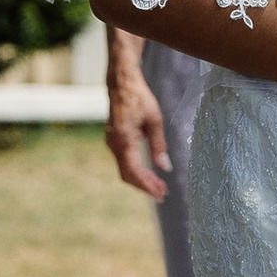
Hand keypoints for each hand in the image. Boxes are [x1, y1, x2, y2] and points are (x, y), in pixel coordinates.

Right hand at [103, 26, 169, 201]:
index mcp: (124, 140)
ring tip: (159, 186)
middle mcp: (114, 144)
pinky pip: (124, 161)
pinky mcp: (114, 140)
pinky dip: (136, 170)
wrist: (121, 82)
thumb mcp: (154, 120)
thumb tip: (165, 168)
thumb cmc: (139, 98)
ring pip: (125, 169)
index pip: (134, 171)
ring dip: (141, 179)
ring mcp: (112, 143)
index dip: (147, 185)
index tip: (161, 193)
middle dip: (144, 186)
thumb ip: (159, 145)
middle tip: (163, 193)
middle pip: (127, 175)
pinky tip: (149, 172)